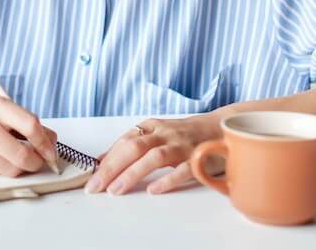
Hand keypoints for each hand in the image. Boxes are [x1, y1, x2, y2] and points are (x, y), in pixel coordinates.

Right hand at [0, 93, 58, 177]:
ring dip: (21, 168)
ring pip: (11, 169)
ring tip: (18, 159)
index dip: (45, 143)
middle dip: (37, 162)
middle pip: (22, 154)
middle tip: (39, 161)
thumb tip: (52, 143)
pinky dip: (3, 169)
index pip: (30, 125)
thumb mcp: (2, 109)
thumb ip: (28, 122)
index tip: (51, 152)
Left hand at [85, 114, 222, 194]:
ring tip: (116, 190)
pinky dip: (167, 179)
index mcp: (152, 126)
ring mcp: (183, 145)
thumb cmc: (186, 134)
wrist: (224, 126)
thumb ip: (132, 144)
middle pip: (133, 147)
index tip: (91, 177)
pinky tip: (153, 190)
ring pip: (154, 157)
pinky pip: (183, 169)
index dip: (106, 159)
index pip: (124, 141)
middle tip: (96, 187)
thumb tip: (102, 160)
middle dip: (112, 167)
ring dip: (132, 173)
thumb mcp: (157, 133)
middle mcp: (165, 133)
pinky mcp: (200, 158)